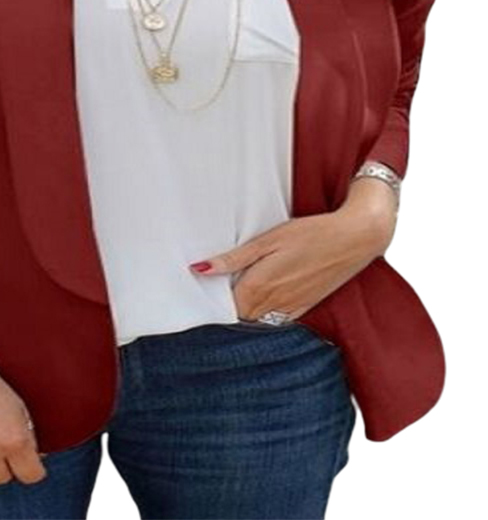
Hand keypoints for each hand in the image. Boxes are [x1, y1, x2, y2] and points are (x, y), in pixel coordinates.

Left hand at [187, 177, 397, 320]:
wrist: (355, 238)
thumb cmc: (310, 233)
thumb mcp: (267, 240)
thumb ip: (233, 259)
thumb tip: (199, 269)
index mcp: (260, 287)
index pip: (225, 308)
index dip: (212, 301)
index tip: (204, 290)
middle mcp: (274, 304)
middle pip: (240, 317)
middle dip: (227, 307)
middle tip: (218, 288)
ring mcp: (292, 309)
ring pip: (258, 321)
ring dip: (246, 311)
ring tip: (239, 290)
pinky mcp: (306, 308)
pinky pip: (278, 321)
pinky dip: (265, 314)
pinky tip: (263, 296)